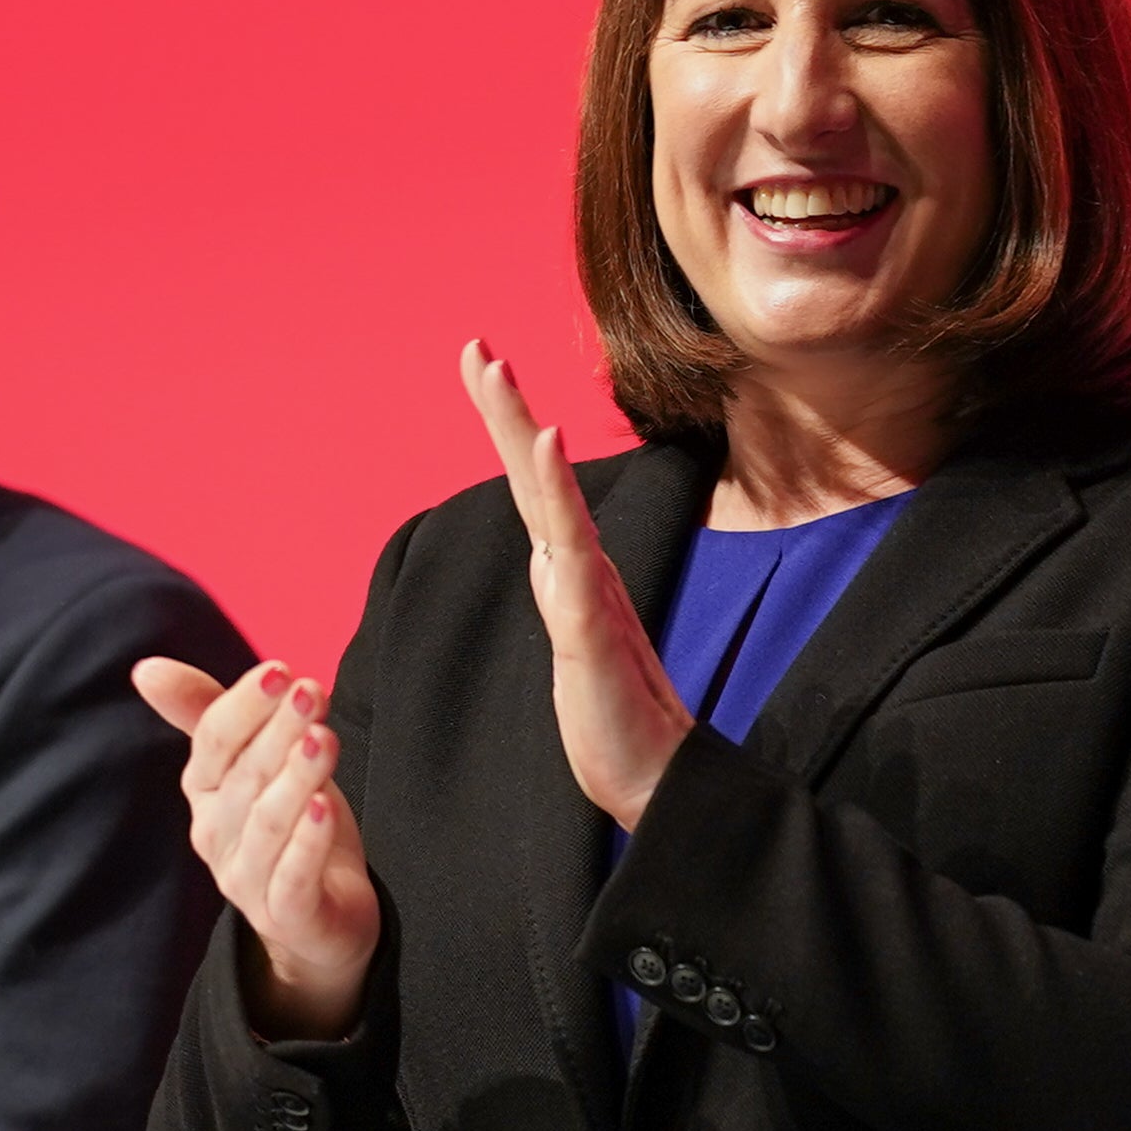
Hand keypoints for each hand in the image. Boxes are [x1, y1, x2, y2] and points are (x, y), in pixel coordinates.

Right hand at [133, 657, 379, 1040]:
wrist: (322, 917)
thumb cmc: (288, 827)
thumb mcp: (256, 763)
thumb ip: (210, 714)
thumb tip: (145, 668)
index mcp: (204, 792)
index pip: (213, 742)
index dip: (245, 705)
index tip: (281, 670)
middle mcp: (216, 835)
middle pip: (244, 777)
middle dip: (278, 731)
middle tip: (311, 693)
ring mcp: (246, 880)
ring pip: (267, 825)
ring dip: (294, 779)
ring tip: (322, 739)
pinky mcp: (284, 915)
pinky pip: (291, 877)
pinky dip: (306, 842)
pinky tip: (324, 807)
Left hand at [460, 340, 694, 828]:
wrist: (654, 783)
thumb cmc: (617, 720)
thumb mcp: (577, 644)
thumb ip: (569, 595)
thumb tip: (555, 559)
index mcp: (569, 573)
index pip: (530, 488)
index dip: (509, 427)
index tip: (483, 367)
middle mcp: (578, 569)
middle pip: (533, 475)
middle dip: (503, 408)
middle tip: (475, 346)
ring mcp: (587, 592)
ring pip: (546, 498)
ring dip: (520, 430)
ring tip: (496, 372)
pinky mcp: (591, 625)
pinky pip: (570, 548)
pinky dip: (556, 493)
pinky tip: (545, 447)